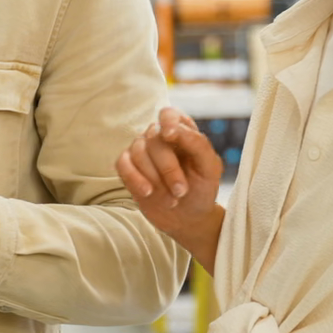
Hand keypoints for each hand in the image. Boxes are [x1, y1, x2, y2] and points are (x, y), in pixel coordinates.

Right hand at [116, 108, 226, 273]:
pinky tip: (148, 192)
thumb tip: (170, 130)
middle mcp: (159, 138)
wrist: (189, 219)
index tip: (170, 136)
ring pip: (138, 152)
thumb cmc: (202, 190)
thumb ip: (197, 143)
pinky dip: (134, 179)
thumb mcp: (210, 169)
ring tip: (171, 199)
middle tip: (181, 191)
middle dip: (168, 168)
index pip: (168, 114)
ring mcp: (142, 152)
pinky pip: (122, 164)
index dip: (167, 122)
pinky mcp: (129, 169)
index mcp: (182, 132)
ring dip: (155, 178)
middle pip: (154, 138)